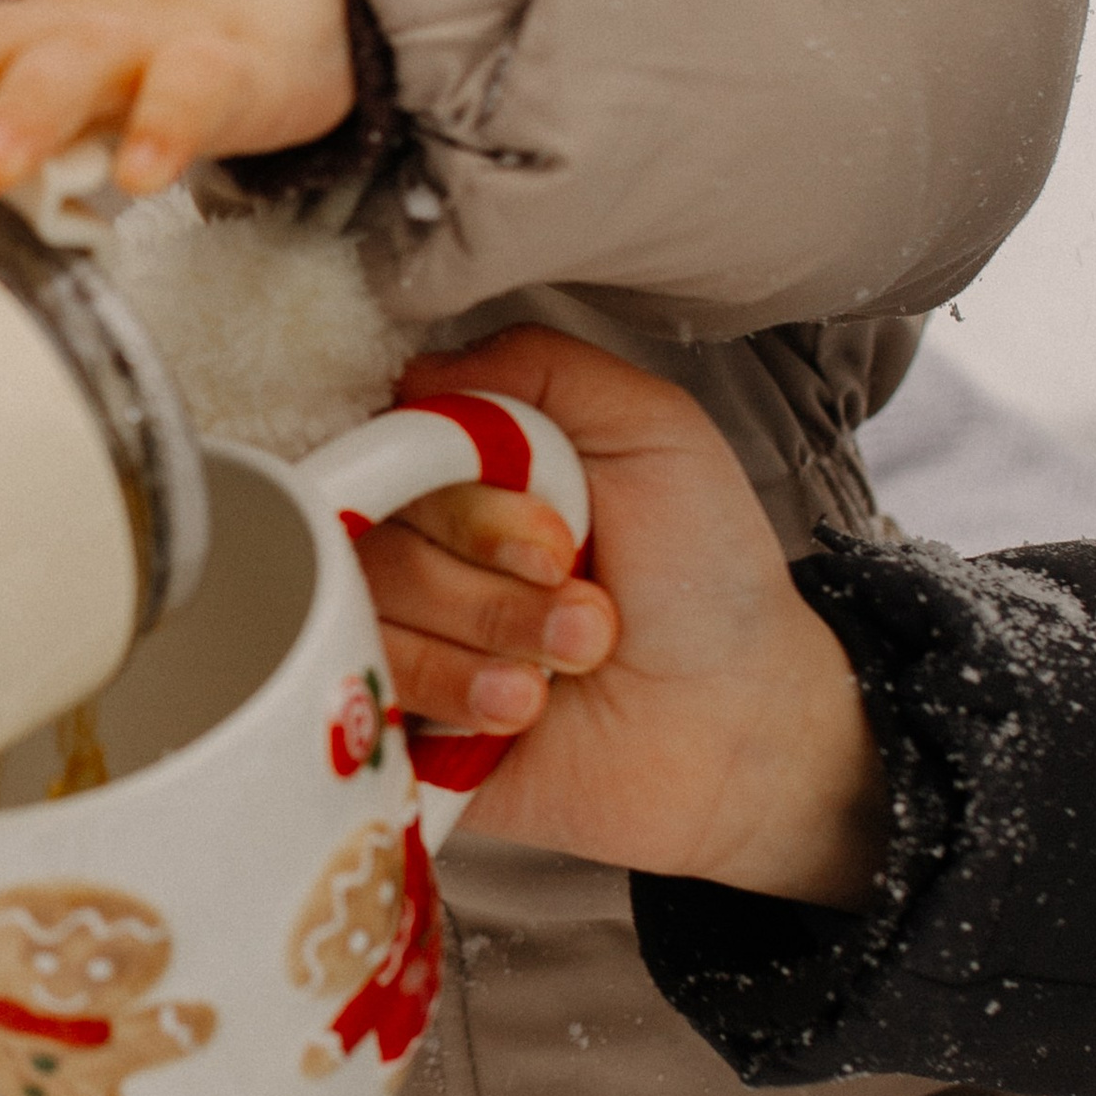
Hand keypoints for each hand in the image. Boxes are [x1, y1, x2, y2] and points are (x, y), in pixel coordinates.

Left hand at [0, 0, 354, 213]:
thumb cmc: (157, 55)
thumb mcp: (66, 98)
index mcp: (18, 40)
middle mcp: (67, 31)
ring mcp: (146, 42)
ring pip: (75, 64)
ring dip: (23, 115)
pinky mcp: (228, 64)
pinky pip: (192, 90)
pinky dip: (165, 129)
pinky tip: (142, 178)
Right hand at [355, 328, 887, 906]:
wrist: (737, 726)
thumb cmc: (703, 582)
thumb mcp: (652, 431)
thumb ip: (538, 368)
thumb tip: (416, 375)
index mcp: (465, 471)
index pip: (384, 450)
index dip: (461, 500)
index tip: (556, 540)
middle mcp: (420, 546)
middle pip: (362, 535)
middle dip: (487, 578)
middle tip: (581, 600)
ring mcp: (398, 637)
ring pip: (359, 612)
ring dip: (488, 637)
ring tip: (573, 664)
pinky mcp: (390, 724)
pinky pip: (358, 693)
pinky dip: (454, 697)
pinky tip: (519, 714)